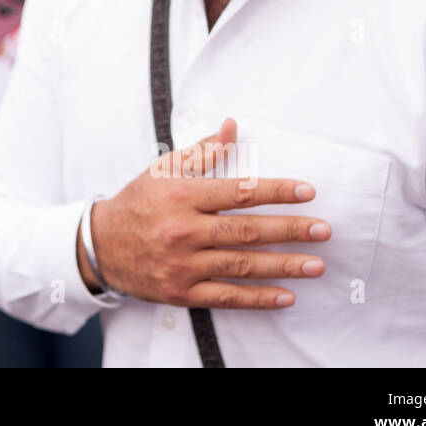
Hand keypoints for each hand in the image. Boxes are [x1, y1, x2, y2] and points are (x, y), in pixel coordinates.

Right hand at [82, 119, 330, 308]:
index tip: (307, 191)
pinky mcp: (182, 292)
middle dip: (290, 230)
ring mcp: (182, 265)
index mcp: (180, 196)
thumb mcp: (163, 171)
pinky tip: (286, 296)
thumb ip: (202, 152)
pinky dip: (258, 298)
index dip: (275, 191)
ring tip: (316, 264)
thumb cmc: (139, 203)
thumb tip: (232, 127)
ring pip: (242, 266)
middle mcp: (182, 231)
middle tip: (323, 230)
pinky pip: (227, 297)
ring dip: (283, 265)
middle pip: (246, 231)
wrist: (101, 246)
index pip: (237, 192)